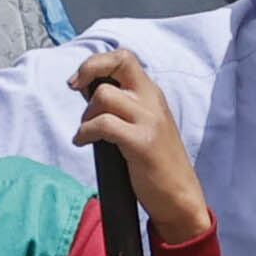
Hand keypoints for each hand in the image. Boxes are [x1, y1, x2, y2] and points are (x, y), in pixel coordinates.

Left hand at [71, 47, 211, 248]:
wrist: (180, 198)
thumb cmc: (156, 165)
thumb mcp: (145, 126)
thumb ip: (125, 107)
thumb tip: (89, 93)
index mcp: (152, 95)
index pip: (125, 58)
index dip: (97, 62)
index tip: (78, 80)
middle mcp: (153, 101)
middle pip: (118, 63)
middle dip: (88, 70)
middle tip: (74, 88)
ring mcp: (150, 121)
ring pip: (105, 96)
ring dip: (87, 114)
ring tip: (87, 133)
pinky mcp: (142, 142)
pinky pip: (104, 124)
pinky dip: (85, 132)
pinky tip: (84, 142)